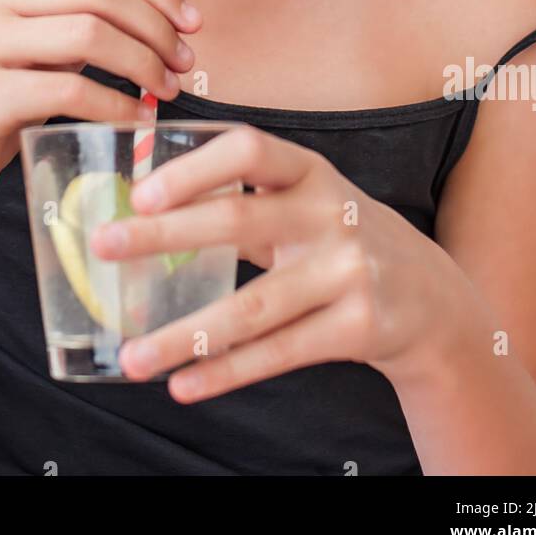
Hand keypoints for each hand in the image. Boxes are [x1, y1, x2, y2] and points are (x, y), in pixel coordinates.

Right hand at [0, 0, 200, 237]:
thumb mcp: (43, 47)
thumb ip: (89, 9)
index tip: (193, 24)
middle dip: (155, 26)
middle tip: (185, 62)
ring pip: (89, 35)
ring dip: (142, 63)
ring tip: (166, 90)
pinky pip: (69, 90)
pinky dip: (114, 103)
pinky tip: (134, 118)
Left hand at [89, 124, 465, 400]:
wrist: (431, 297)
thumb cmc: (340, 238)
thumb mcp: (305, 201)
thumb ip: (242, 198)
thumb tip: (147, 198)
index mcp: (310, 172)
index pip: (249, 150)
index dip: (195, 167)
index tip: (140, 190)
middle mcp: (331, 213)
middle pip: (239, 220)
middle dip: (164, 234)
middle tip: (103, 245)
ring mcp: (347, 271)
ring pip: (252, 307)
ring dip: (184, 334)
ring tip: (130, 356)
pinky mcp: (358, 327)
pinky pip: (279, 353)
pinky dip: (226, 371)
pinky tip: (182, 384)